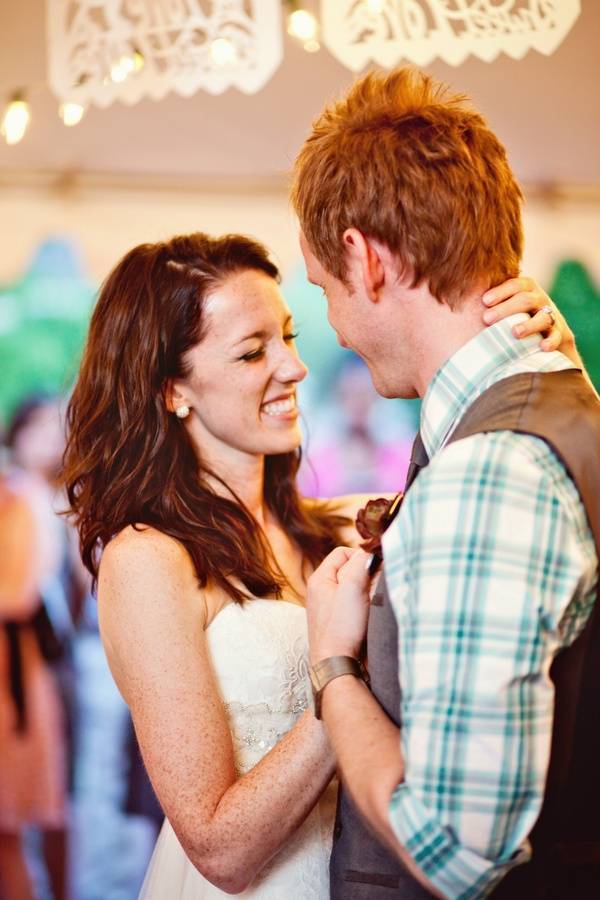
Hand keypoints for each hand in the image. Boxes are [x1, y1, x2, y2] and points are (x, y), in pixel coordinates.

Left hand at [306, 546, 370, 664]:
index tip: (372, 571)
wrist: (337, 666)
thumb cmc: (341, 628)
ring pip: (355, 589)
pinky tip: (369, 618)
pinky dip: (365, 608)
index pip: (342, 553)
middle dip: (365, 577)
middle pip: (349, 570)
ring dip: (367, 593)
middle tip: (371, 590)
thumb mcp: (352, 587)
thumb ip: (361, 564)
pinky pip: (355, 606)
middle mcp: (321, 592)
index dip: (360, 558)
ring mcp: (330, 609)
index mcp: (319, 580)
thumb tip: (371, 552)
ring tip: (370, 606)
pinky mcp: (339, 624)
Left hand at [481, 276, 574, 355]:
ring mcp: (551, 317)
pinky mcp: (560, 335)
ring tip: (514, 333)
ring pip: (543, 318)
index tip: (484, 301)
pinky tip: (541, 347)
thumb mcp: (505, 307)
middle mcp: (540, 300)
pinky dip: (551, 341)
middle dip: (505, 309)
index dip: (500, 292)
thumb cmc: (515, 319)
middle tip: (487, 319)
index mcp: (527, 289)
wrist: (548, 336)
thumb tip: (449, 300)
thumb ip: (488, 303)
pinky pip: (557, 337)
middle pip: (525, 300)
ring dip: (528, 325)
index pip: (515, 285)